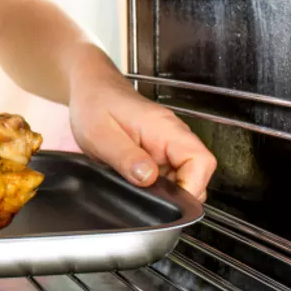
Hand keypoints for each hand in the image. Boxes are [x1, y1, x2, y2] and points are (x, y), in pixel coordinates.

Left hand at [67, 49, 215, 200]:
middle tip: (147, 197)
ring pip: (182, 178)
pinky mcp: (157, 153)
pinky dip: (155, 185)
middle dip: (177, 193)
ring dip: (164, 190)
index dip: (191, 186)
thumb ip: (125, 158)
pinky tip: (133, 182)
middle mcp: (172, 136)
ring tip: (135, 186)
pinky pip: (167, 176)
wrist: (90, 90)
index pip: (201, 161)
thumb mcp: (101, 135)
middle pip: (197, 174)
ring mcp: (166, 145)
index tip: (169, 200)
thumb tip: (148, 179)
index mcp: (165, 128)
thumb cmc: (94, 104)